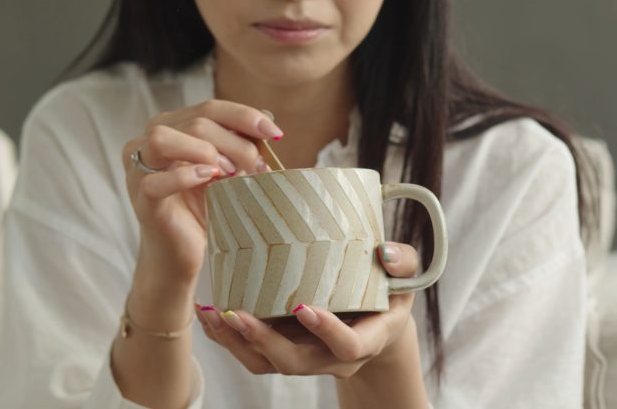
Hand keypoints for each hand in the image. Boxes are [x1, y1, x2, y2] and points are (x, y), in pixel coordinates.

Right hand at [122, 99, 283, 281]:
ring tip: (229, 173)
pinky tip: (209, 178)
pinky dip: (184, 176)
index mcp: (172, 127)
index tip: (276, 134)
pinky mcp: (140, 199)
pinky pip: (154, 181)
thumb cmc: (206, 207)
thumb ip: (241, 142)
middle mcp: (149, 141)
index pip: (210, 108)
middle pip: (196, 122)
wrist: (183, 253)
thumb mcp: (229, 169)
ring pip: (163, 138)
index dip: (245, 117)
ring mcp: (139, 170)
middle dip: (234, 142)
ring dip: (205, 152)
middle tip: (257, 167)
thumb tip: (269, 118)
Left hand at [196, 242, 421, 378]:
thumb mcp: (406, 276)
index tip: (302, 306)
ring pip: (268, 364)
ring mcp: (308, 357)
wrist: (377, 323)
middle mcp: (334, 357)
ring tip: (212, 314)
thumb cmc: (391, 292)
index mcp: (368, 339)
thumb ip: (403, 262)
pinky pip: (255, 356)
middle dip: (263, 341)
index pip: (348, 346)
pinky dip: (230, 338)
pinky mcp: (286, 351)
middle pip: (295, 363)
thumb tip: (385, 251)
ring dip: (236, 343)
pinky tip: (210, 316)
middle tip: (236, 314)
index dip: (326, 331)